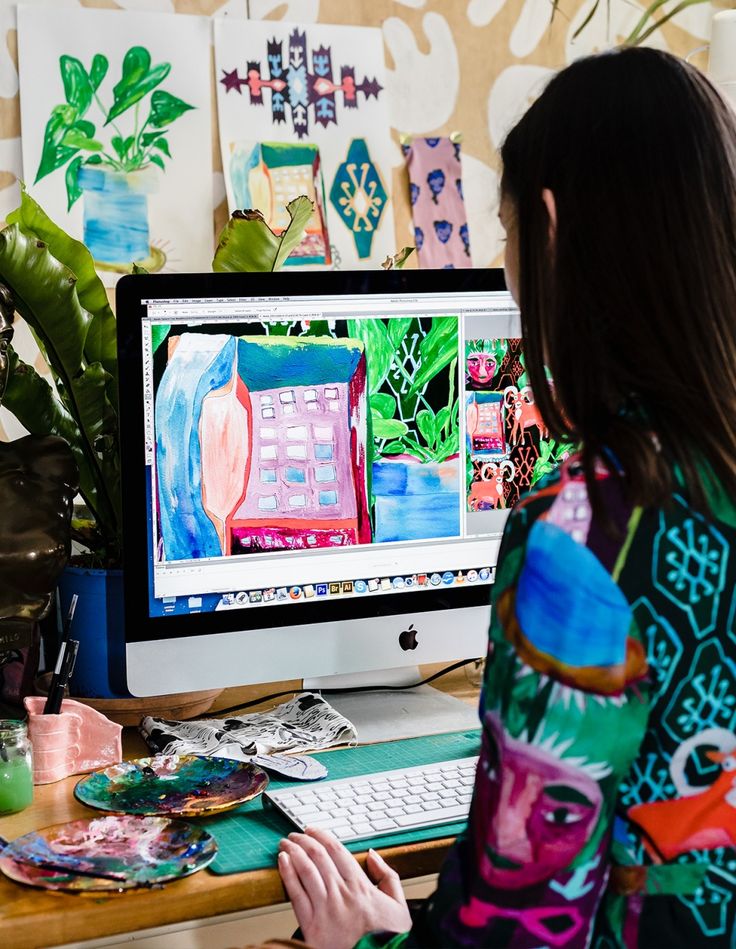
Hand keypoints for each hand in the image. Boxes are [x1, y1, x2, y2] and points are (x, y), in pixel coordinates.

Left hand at [278, 827, 411, 948]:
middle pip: (318, 856)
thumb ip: (387, 876)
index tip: (313, 830)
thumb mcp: (398, 905)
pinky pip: (295, 894)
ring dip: (293, 852)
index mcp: (360, 886)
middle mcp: (341, 894)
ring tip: (285, 843)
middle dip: (304, 840)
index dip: (322, 835)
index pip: (337, 851)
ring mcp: (325, 909)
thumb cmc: (386, 939)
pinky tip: (282, 862)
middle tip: (295, 834)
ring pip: (305, 870)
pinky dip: (287, 874)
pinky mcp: (311, 926)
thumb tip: (373, 855)